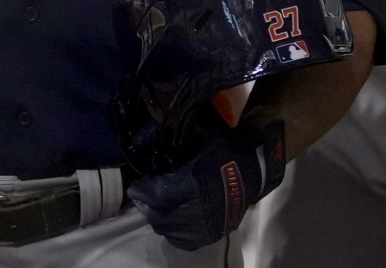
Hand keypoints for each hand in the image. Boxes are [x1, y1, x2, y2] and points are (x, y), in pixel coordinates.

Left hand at [129, 120, 284, 250]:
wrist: (251, 171)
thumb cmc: (223, 153)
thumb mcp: (196, 145)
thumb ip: (173, 154)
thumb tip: (151, 153)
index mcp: (194, 185)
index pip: (157, 194)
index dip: (142, 192)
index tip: (135, 187)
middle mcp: (197, 209)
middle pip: (159, 214)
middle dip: (145, 205)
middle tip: (140, 196)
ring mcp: (204, 226)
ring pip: (168, 229)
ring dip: (156, 218)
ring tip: (151, 207)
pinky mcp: (211, 235)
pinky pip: (182, 240)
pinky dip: (171, 231)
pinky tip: (168, 221)